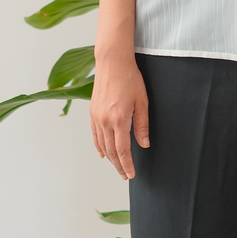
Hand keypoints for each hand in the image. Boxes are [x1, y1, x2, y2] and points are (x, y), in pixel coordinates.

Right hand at [90, 54, 149, 179]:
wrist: (112, 62)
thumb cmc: (130, 78)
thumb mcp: (142, 101)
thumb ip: (143, 125)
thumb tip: (144, 144)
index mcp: (120, 119)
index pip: (123, 150)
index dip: (127, 165)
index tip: (131, 174)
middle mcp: (105, 121)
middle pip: (111, 151)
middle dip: (119, 166)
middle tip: (125, 175)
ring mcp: (96, 117)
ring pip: (102, 145)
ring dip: (109, 158)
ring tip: (117, 166)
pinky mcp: (92, 112)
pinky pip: (94, 135)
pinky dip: (98, 146)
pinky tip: (103, 152)